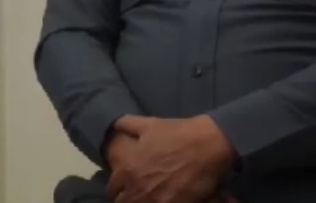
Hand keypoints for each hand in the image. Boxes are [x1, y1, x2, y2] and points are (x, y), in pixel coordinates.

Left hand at [105, 115, 236, 202]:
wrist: (207, 145)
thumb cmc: (175, 133)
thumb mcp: (146, 124)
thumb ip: (125, 125)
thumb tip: (115, 125)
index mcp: (127, 170)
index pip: (112, 189)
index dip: (116, 188)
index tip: (122, 186)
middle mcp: (139, 188)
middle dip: (127, 198)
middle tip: (133, 194)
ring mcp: (158, 199)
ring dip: (141, 202)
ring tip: (147, 197)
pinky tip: (162, 200)